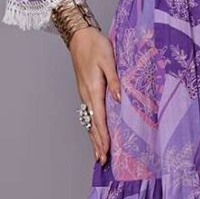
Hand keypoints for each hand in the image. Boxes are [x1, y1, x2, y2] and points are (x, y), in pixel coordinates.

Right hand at [69, 28, 121, 165]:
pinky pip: (89, 114)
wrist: (80, 37)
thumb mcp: (109, 60)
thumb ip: (115, 80)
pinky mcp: (85, 91)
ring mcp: (84, 94)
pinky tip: (94, 134)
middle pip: (92, 124)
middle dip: (97, 143)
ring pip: (89, 121)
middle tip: (102, 161)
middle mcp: (87, 95)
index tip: (106, 150)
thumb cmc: (96, 46)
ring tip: (98, 154)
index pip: (99, 118)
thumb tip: (120, 98)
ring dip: (94, 138)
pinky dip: (92, 128)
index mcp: (93, 89)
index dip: (103, 136)